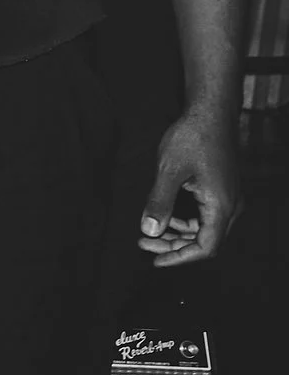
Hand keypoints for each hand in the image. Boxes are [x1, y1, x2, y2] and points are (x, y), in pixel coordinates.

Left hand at [139, 106, 239, 264]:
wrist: (211, 113)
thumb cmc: (191, 138)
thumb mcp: (168, 170)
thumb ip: (159, 202)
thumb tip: (148, 231)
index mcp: (221, 206)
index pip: (205, 247)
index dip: (180, 258)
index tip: (155, 261)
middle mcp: (231, 206)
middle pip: (206, 241)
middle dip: (174, 247)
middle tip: (143, 244)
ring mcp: (229, 198)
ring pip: (206, 229)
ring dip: (179, 235)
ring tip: (150, 233)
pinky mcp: (223, 190)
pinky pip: (207, 216)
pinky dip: (186, 222)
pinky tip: (166, 217)